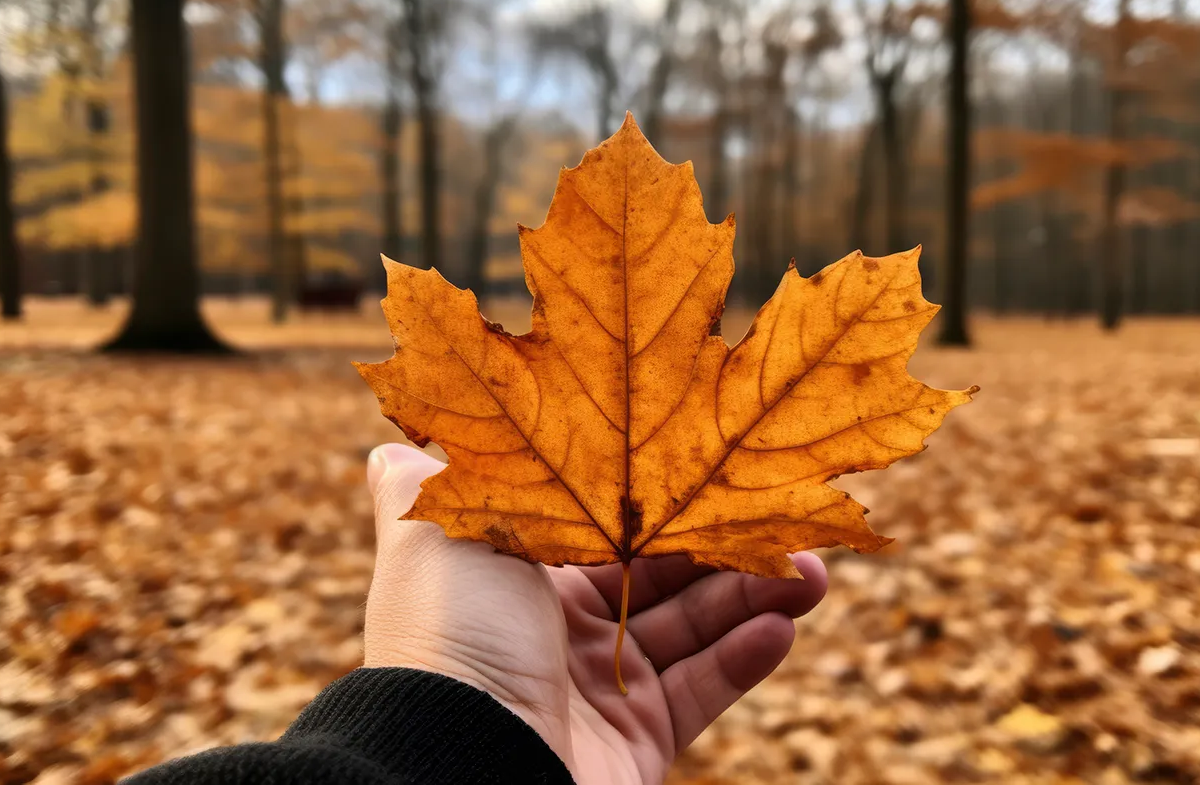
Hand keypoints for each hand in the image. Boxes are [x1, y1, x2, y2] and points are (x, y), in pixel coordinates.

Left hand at [362, 444, 827, 784]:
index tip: (716, 450)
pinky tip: (781, 627)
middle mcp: (554, 627)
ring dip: (753, 594)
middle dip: (723, 539)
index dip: (657, 489)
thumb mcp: (433, 533)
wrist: (465, 764)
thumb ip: (432, 484)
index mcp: (511, 572)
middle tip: (790, 513)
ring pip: (690, 627)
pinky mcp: (635, 741)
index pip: (599, 517)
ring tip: (812, 572)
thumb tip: (388, 447)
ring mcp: (598, 686)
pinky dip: (743, 658)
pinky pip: (699, 692)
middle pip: (657, 570)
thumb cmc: (451, 634)